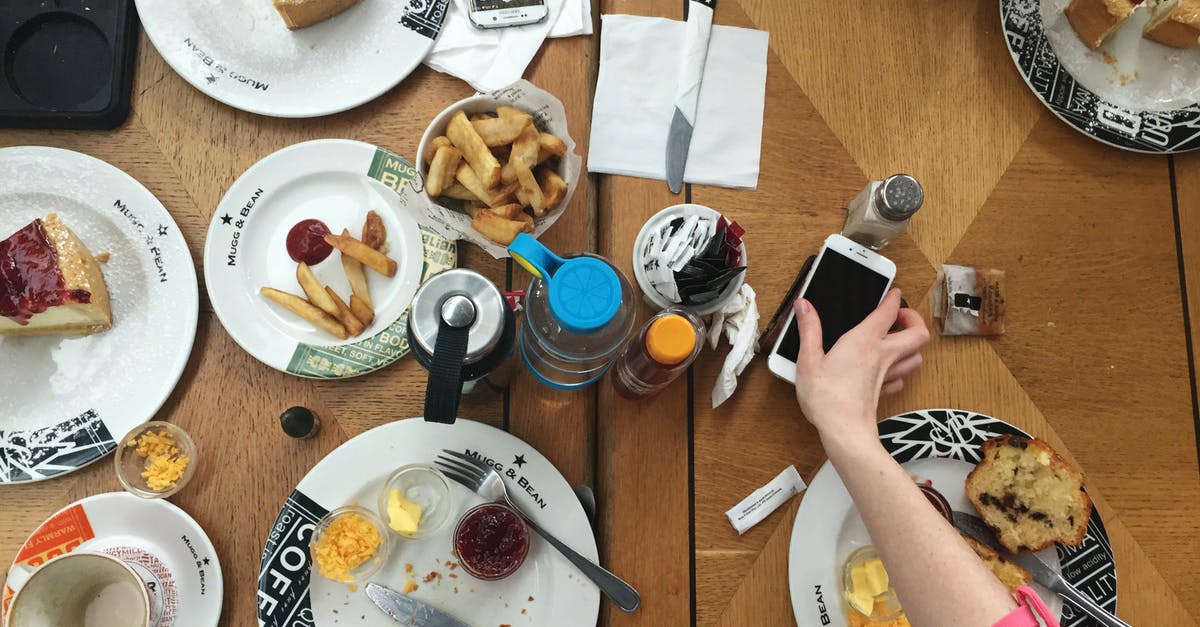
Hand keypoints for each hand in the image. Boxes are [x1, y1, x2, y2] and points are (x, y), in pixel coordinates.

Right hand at [792, 289, 928, 450]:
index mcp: (864, 341)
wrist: (844, 431)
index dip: (893, 298)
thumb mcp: (808, 360)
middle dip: (913, 319)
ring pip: (917, 355)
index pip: (889, 311)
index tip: (892, 292)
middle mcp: (883, 355)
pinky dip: (901, 368)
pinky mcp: (885, 392)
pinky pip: (903, 377)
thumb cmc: (826, 397)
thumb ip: (809, 330)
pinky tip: (887, 369)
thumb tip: (804, 305)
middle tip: (899, 316)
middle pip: (918, 333)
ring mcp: (888, 375)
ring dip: (912, 344)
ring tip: (897, 339)